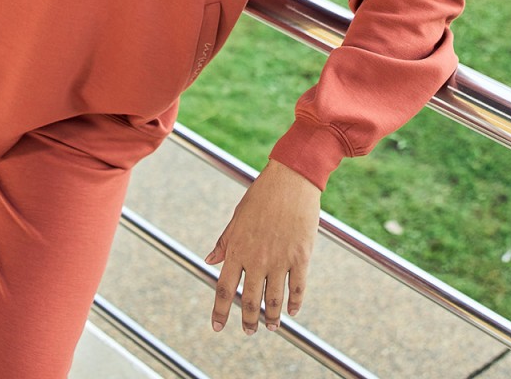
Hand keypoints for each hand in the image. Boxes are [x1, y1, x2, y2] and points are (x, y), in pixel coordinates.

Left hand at [205, 160, 319, 334]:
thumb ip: (224, 242)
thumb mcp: (237, 217)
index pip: (224, 288)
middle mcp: (257, 259)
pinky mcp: (300, 257)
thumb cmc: (261, 195)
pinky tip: (291, 311)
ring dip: (271, 317)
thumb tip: (209, 261)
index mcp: (238, 249)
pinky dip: (294, 303)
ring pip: (274, 300)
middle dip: (248, 320)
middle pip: (249, 300)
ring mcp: (280, 260)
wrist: (290, 180)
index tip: (217, 327)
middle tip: (248, 331)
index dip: (219, 311)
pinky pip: (297, 288)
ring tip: (271, 326)